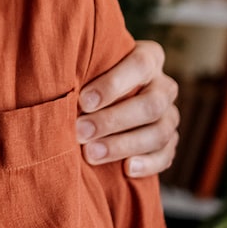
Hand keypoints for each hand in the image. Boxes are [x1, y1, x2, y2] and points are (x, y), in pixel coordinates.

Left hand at [76, 41, 178, 176]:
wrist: (104, 101)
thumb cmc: (91, 79)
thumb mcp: (90, 67)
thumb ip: (83, 71)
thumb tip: (56, 84)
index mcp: (150, 58)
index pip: (141, 65)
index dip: (113, 84)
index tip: (83, 101)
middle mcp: (164, 86)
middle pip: (151, 104)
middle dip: (113, 120)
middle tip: (80, 131)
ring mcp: (170, 116)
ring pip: (159, 133)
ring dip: (123, 145)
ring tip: (91, 154)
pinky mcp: (170, 143)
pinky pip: (166, 156)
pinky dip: (148, 164)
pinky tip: (126, 169)